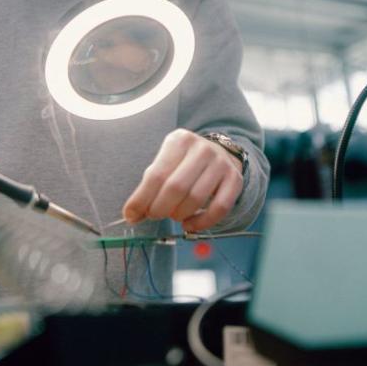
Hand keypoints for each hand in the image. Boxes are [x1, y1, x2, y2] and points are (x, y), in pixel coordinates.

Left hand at [122, 129, 243, 232]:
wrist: (220, 154)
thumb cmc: (183, 164)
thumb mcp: (164, 165)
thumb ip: (147, 188)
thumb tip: (131, 215)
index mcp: (179, 140)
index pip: (156, 175)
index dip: (141, 199)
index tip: (130, 215)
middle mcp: (202, 149)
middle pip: (176, 187)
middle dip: (160, 208)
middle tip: (154, 215)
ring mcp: (221, 164)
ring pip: (196, 199)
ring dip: (179, 215)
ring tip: (173, 215)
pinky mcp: (235, 180)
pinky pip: (219, 209)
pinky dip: (201, 223)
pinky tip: (189, 224)